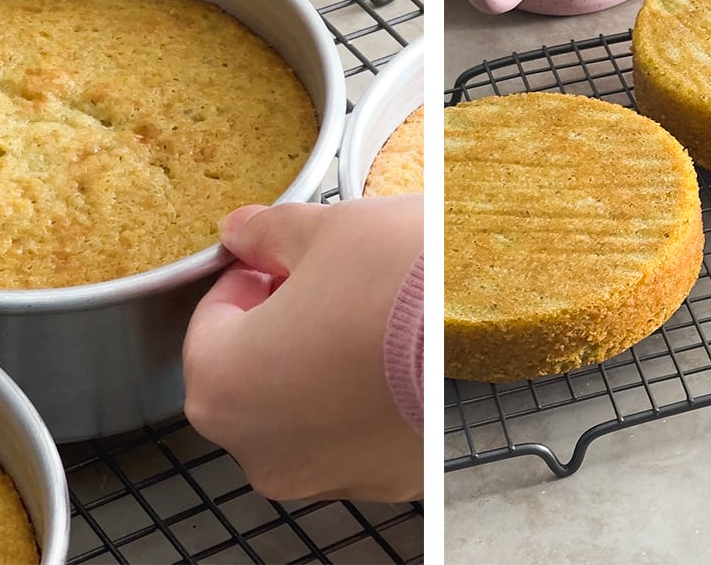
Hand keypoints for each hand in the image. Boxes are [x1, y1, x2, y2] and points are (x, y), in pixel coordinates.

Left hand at [183, 197, 422, 502]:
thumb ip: (267, 233)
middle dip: (284, 324)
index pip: (212, 321)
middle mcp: (265, 449)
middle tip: (328, 279)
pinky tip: (400, 350)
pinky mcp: (389, 479)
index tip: (280, 259)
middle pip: (254, 373)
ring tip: (372, 311)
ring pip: (307, 409)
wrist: (499, 325)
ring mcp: (329, 473)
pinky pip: (359, 433)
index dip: (250, 278)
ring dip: (324, 363)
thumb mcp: (323, 230)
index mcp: (223, 386)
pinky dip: (369, 397)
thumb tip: (242, 230)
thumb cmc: (401, 281)